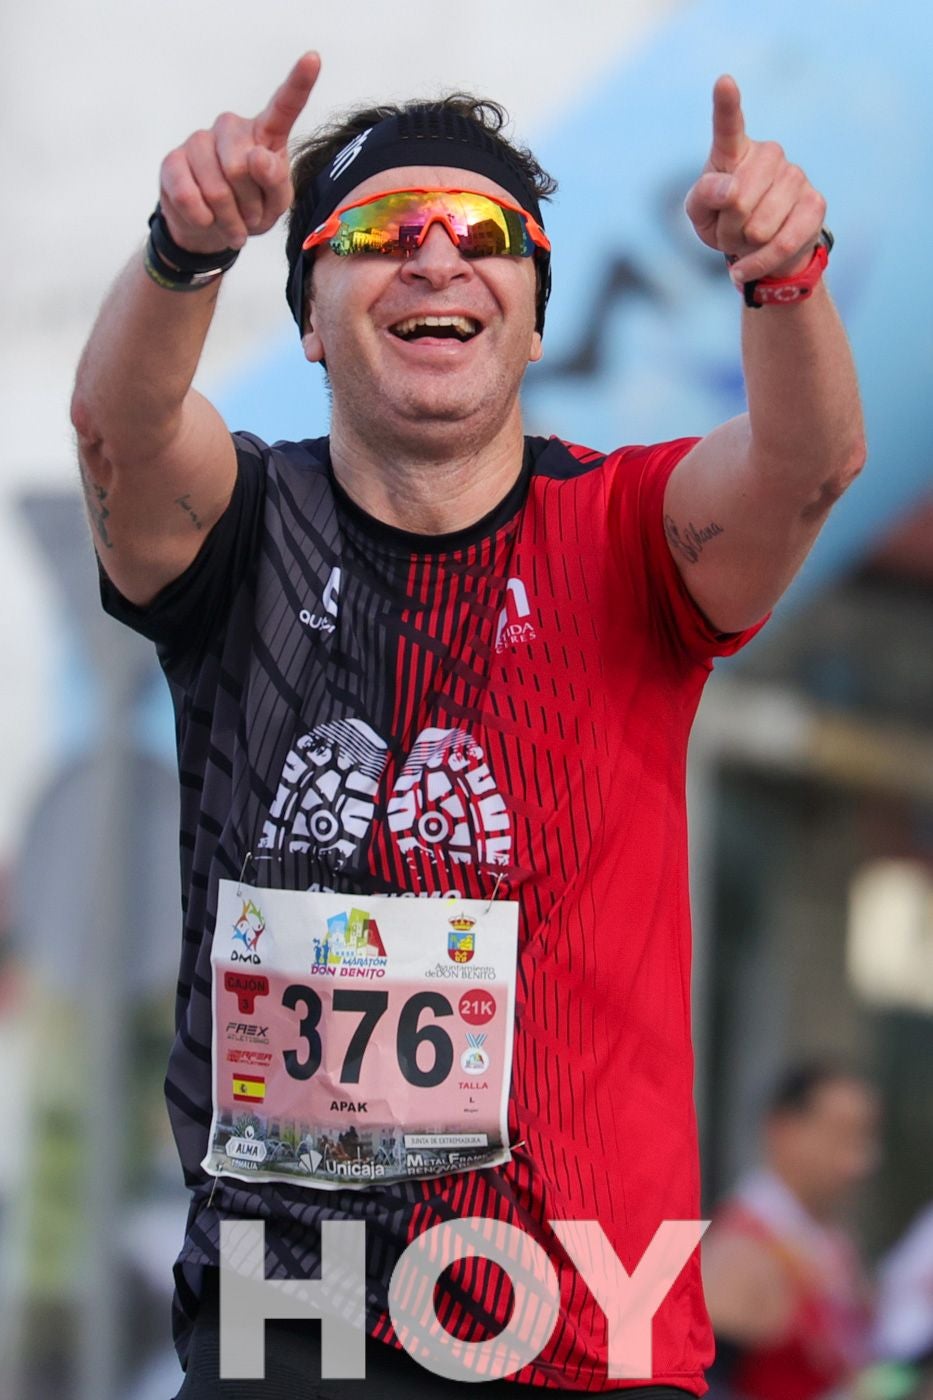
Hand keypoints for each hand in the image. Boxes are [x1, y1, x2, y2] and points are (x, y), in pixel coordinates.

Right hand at [158, 52, 320, 254]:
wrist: (210, 231)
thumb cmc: (250, 210)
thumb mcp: (276, 204)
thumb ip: (276, 181)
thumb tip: (258, 156)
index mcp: (265, 134)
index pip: (284, 106)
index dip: (299, 83)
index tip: (313, 58)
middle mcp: (231, 128)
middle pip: (241, 169)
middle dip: (248, 206)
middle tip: (248, 216)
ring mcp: (199, 141)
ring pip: (216, 189)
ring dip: (228, 219)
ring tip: (231, 223)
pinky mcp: (173, 161)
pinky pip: (189, 197)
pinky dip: (203, 220)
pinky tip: (207, 220)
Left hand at [684, 75, 826, 285]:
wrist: (761, 250)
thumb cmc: (724, 222)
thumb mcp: (700, 214)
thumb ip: (704, 196)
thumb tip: (730, 189)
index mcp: (734, 151)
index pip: (729, 126)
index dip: (727, 105)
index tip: (723, 82)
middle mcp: (768, 155)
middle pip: (738, 199)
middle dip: (727, 226)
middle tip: (730, 227)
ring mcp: (795, 176)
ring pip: (759, 226)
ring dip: (744, 245)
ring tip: (746, 240)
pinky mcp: (815, 204)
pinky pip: (781, 244)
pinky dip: (758, 263)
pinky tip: (746, 267)